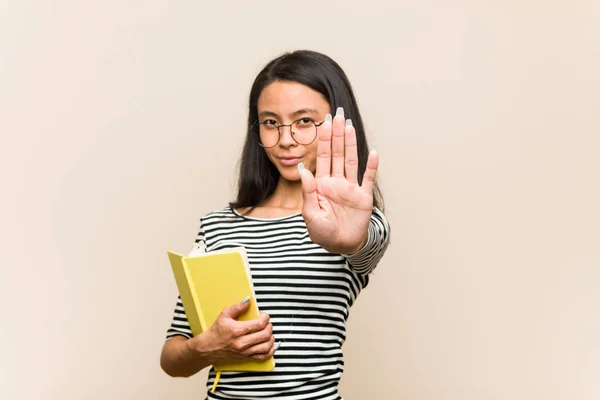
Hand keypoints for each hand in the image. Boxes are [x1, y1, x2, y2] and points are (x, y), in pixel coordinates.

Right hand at [187, 298, 275, 362]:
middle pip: (265, 335)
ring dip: (271, 338)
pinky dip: (270, 351)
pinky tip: (270, 344)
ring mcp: (245, 352)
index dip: (266, 318)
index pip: (260, 324)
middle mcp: (242, 342)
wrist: (208, 348)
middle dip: (269, 326)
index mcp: (238, 330)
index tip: (264, 315)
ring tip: (268, 332)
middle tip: (266, 323)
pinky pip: (263, 357)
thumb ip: (237, 307)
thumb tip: (248, 300)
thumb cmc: (216, 331)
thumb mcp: (224, 315)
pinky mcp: (246, 358)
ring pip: (266, 346)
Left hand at [298, 107, 377, 253]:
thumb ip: (308, 191)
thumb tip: (303, 169)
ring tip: (350, 125)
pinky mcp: (363, 197)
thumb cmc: (322, 232)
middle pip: (336, 153)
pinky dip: (371, 165)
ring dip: (351, 143)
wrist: (340, 246)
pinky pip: (367, 178)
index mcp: (321, 184)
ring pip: (351, 160)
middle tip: (338, 114)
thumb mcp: (310, 214)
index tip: (323, 121)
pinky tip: (373, 151)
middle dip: (337, 134)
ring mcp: (350, 188)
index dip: (323, 138)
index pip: (322, 156)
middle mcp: (336, 181)